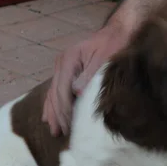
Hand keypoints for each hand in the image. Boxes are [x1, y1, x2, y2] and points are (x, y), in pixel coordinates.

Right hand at [42, 21, 133, 135]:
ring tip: (54, 130)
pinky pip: (55, 90)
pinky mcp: (66, 71)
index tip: (70, 125)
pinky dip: (52, 105)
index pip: (62, 89)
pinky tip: (48, 117)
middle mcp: (62, 63)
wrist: (118, 32)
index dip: (65, 109)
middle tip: (61, 133)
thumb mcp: (104, 59)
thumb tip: (76, 93)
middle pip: (55, 93)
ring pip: (53, 93)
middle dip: (58, 115)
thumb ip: (89, 76)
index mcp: (69, 59)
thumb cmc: (114, 45)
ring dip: (52, 113)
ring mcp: (62, 67)